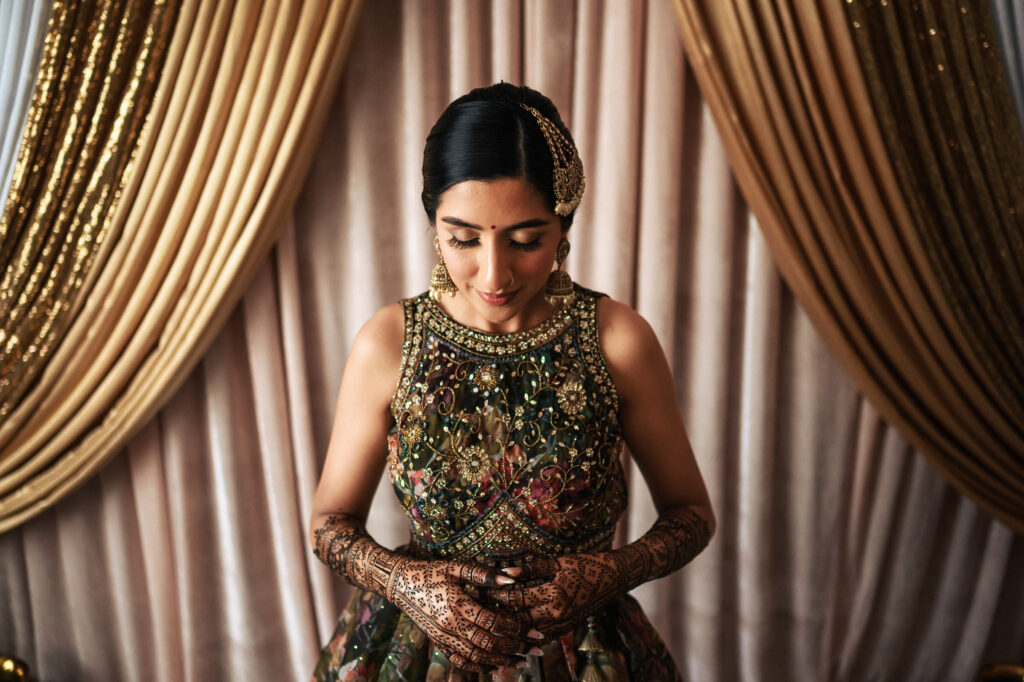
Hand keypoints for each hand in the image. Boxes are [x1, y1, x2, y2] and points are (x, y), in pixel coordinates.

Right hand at [387, 558, 542, 671]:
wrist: (400, 584)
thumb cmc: (431, 572)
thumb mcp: (457, 568)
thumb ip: (484, 575)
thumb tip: (511, 581)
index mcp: (458, 605)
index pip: (494, 624)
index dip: (517, 630)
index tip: (535, 632)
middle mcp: (450, 626)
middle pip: (489, 644)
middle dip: (515, 649)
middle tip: (536, 650)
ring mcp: (443, 637)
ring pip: (476, 657)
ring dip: (500, 661)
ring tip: (520, 662)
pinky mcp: (438, 642)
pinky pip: (461, 660)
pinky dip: (479, 666)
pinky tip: (494, 666)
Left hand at [485, 553, 625, 635]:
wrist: (613, 580)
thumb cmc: (585, 565)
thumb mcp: (558, 562)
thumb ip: (531, 568)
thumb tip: (504, 571)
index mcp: (553, 594)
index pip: (514, 598)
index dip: (493, 593)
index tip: (475, 588)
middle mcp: (556, 614)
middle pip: (515, 620)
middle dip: (493, 614)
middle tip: (473, 608)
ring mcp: (561, 625)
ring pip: (525, 634)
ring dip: (505, 628)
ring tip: (485, 622)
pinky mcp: (564, 630)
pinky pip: (538, 638)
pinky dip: (522, 637)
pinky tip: (508, 633)